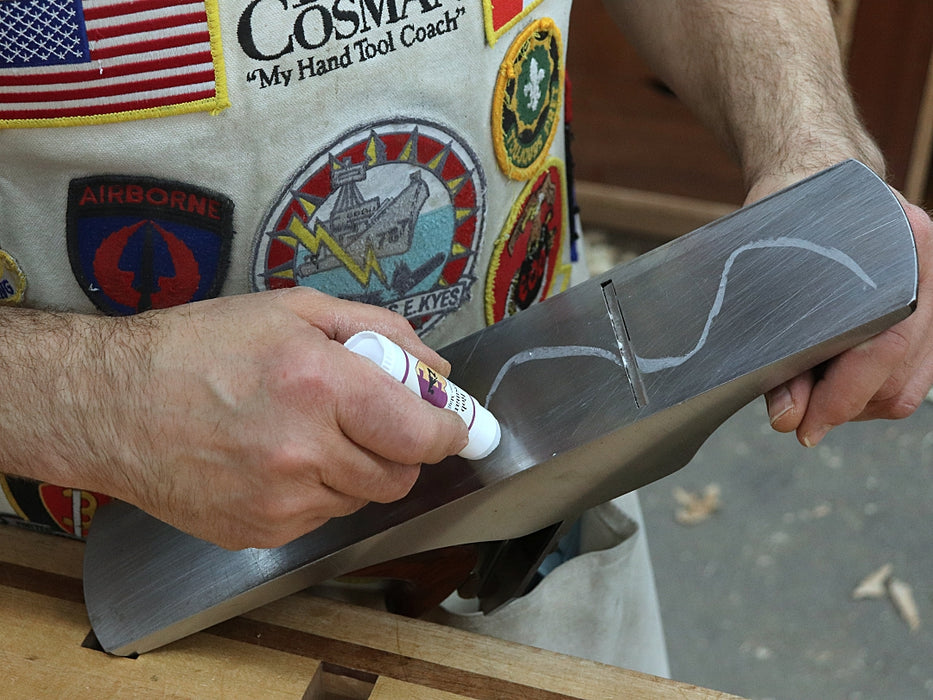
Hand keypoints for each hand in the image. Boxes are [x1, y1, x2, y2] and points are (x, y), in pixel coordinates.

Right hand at [53, 289, 467, 547]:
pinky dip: (318, 491)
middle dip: (403, 450)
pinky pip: (321, 517)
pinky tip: (278, 459)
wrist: (111, 403)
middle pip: (399, 475)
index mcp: (319, 384)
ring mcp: (280, 500)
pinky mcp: (259, 532)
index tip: (455, 428)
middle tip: (377, 422)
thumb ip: (379, 331)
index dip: (450, 433)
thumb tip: (436, 366)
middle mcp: (304, 450)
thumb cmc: (199, 347)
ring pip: (361, 498)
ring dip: (356, 469)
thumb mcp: (292, 311)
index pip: (421, 433)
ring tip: (310, 433)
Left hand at [765, 195, 932, 445]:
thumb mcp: (769, 266)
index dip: (843, 396)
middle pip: (901, 374)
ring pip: (911, 382)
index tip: (803, 427)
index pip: (886, 344)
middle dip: (845, 408)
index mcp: (901, 242)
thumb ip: (778, 347)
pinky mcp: (926, 310)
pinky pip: (914, 374)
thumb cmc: (787, 215)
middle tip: (798, 421)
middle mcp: (929, 267)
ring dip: (860, 405)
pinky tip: (837, 384)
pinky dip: (874, 391)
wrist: (813, 175)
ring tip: (813, 399)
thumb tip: (788, 417)